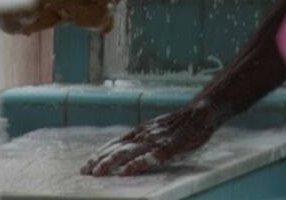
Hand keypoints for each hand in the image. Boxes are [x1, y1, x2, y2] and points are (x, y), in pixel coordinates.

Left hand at [81, 102, 220, 175]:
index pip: (115, 144)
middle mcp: (144, 135)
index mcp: (141, 132)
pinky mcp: (169, 147)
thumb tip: (125, 150)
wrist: (200, 112)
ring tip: (99, 173)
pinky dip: (138, 164)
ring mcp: (156, 141)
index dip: (100, 154)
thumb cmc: (180, 124)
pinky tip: (128, 172)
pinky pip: (152, 157)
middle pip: (117, 149)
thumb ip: (141, 138)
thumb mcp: (156, 128)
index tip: (86, 165)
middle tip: (85, 172)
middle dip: (100, 161)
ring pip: (129, 152)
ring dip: (112, 163)